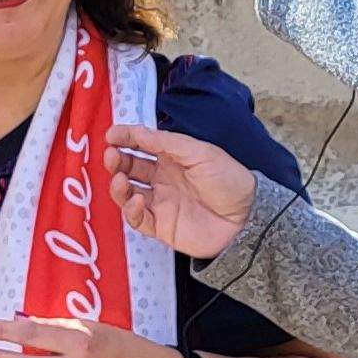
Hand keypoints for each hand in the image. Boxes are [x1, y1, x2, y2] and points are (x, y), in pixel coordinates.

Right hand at [107, 123, 256, 258]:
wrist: (246, 217)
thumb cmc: (228, 180)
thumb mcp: (200, 152)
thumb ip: (166, 142)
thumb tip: (137, 132)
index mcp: (173, 157)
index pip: (141, 145)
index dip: (125, 139)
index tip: (110, 135)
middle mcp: (163, 178)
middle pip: (130, 168)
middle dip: (117, 160)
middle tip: (111, 155)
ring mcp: (160, 202)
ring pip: (127, 193)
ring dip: (119, 185)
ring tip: (120, 179)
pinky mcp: (161, 226)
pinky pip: (137, 218)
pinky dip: (131, 210)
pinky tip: (136, 199)